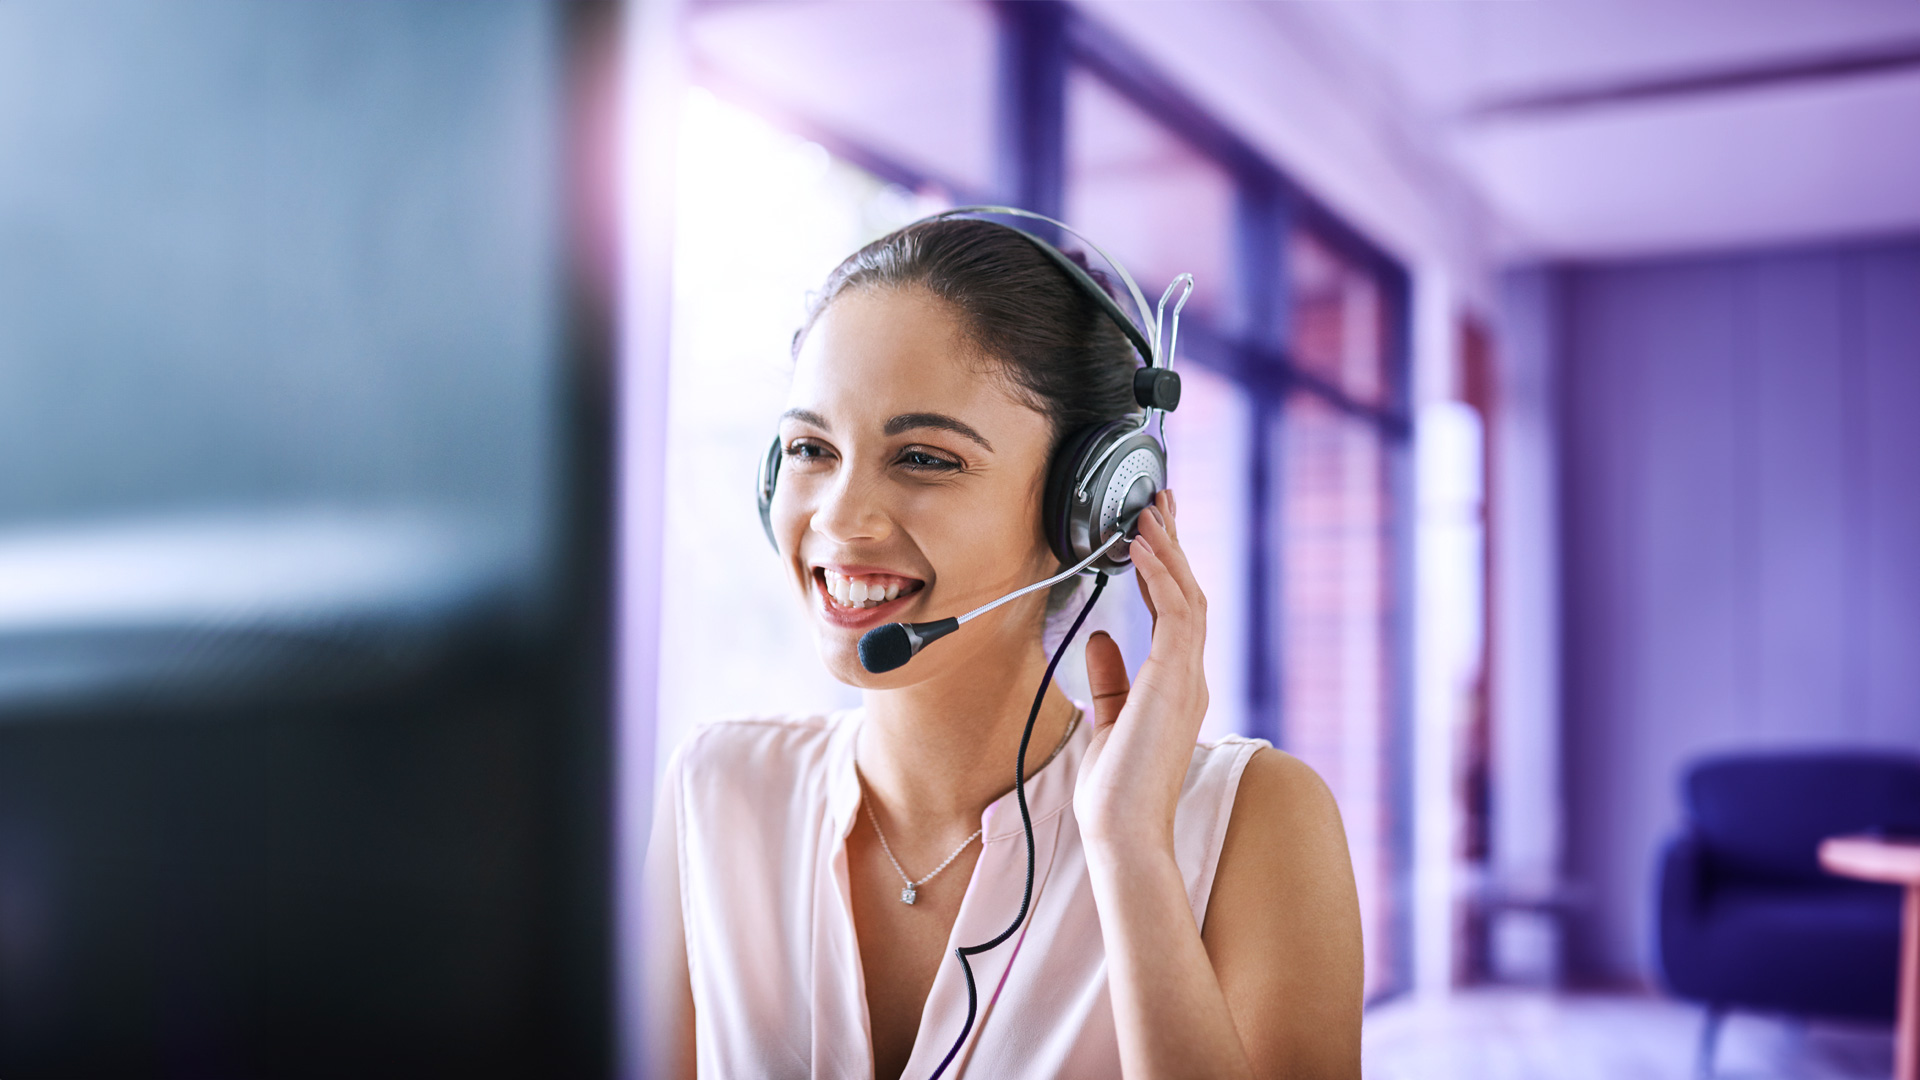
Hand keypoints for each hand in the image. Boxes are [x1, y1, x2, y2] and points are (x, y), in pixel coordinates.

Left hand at [1073, 488, 1209, 856]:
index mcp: (1176, 687)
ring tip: (1149, 509)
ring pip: (1187, 595)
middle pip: (1187, 594)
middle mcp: (1189, 677)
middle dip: (1173, 544)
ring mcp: (1187, 678)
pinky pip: (1176, 613)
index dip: (1167, 568)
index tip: (1153, 532)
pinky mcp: (1176, 680)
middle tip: (1159, 500)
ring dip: (1167, 549)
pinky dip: (1161, 574)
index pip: (1176, 614)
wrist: (1123, 831)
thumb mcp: (1108, 722)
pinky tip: (1143, 545)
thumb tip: (1102, 638)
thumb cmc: (1116, 791)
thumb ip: (1109, 679)